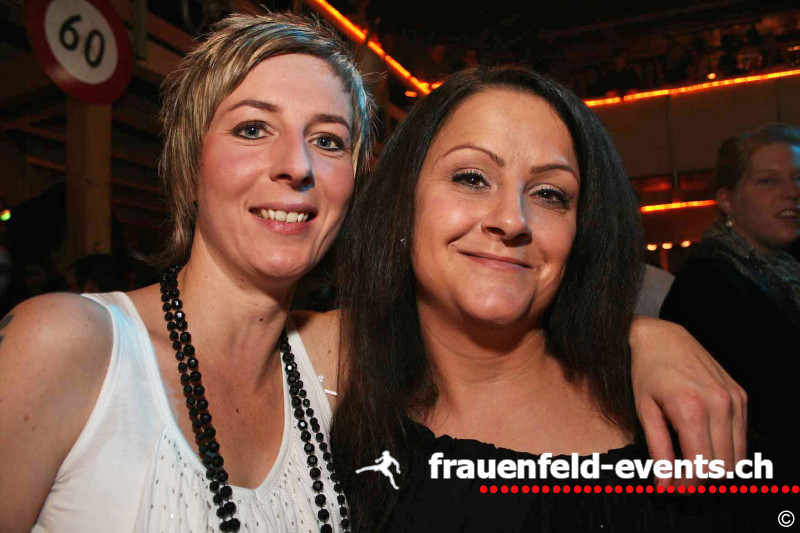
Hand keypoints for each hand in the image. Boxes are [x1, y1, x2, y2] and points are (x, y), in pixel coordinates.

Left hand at [629, 316, 746, 486]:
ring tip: (692, 464)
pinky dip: (727, 449)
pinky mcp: (741, 396)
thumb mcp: (645, 410)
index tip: (674, 489)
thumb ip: (658, 449)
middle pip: (723, 464)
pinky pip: (742, 436)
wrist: (663, 337)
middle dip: (703, 479)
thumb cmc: (648, 371)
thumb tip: (664, 483)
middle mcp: (719, 404)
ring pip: (738, 455)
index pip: (701, 465)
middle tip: (682, 478)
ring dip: (718, 467)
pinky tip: (706, 445)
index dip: (689, 485)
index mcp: (692, 409)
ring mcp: (734, 399)